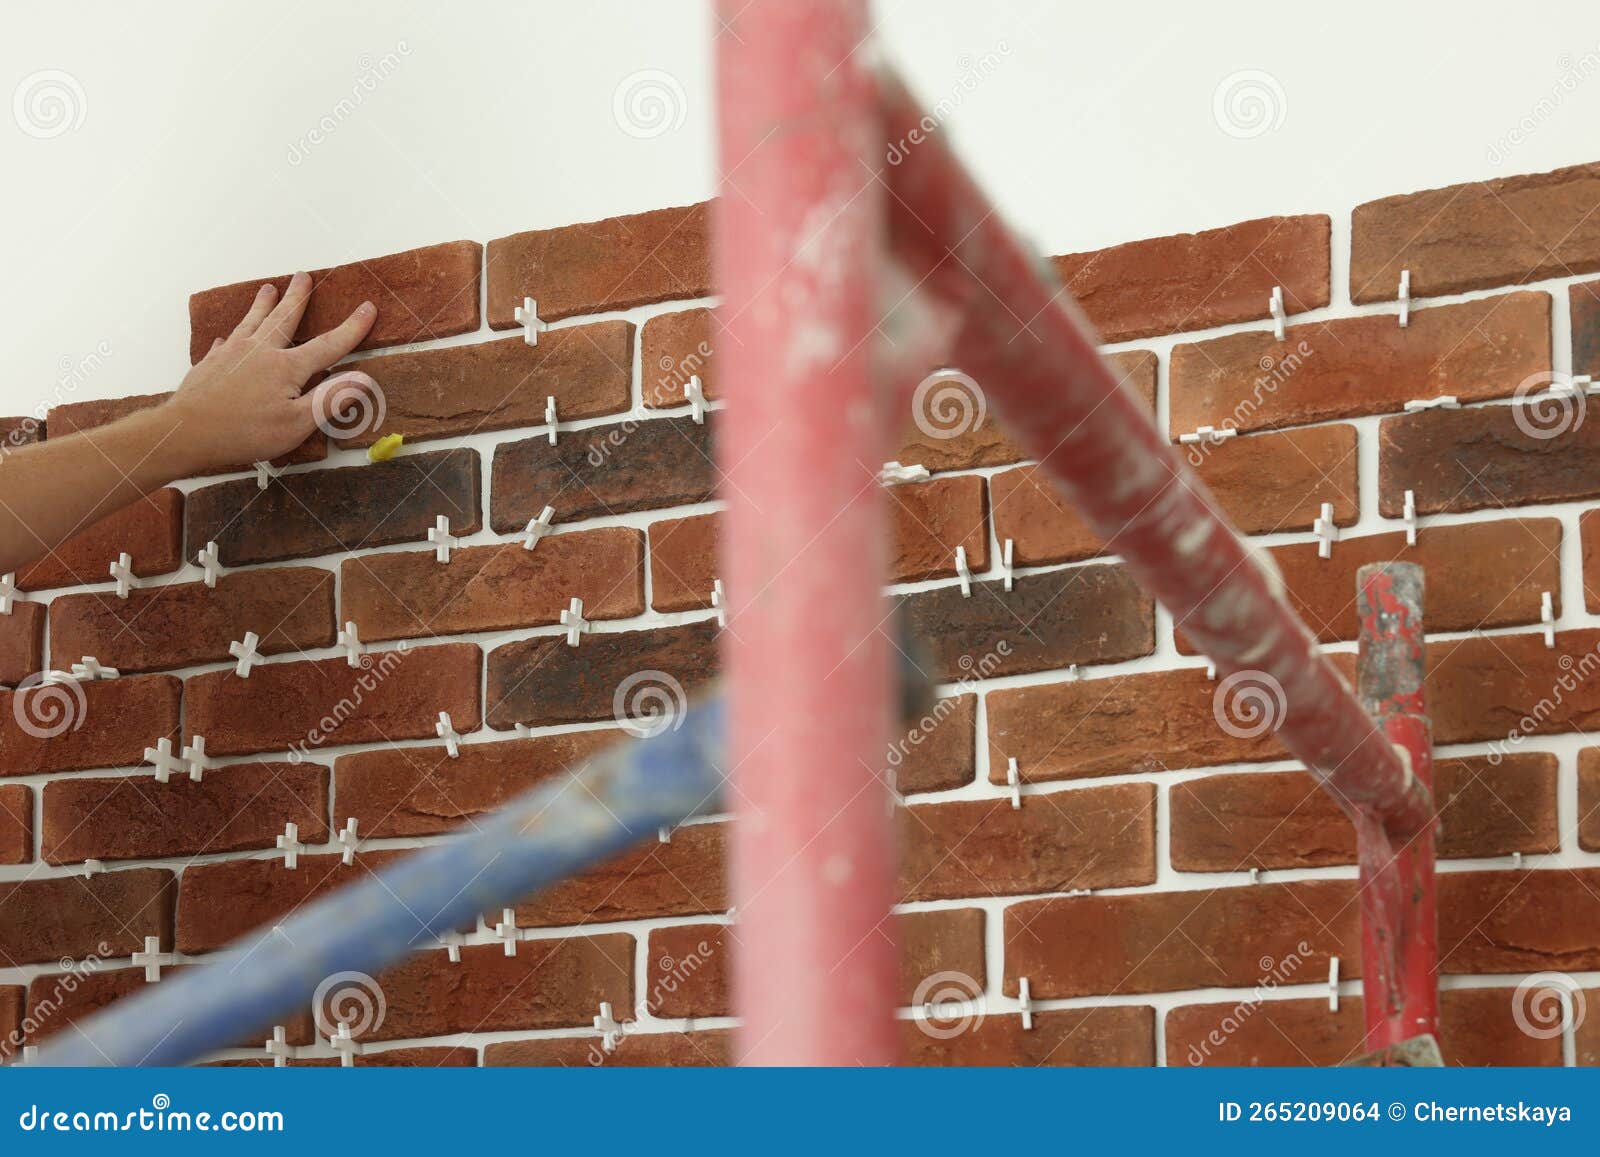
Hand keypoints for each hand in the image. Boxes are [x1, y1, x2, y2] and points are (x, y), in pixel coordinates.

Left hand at [163, 271, 377, 470]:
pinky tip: (227, 338)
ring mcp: (231, 355)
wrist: (186, 432)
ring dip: (263, 305)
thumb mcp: (297, 423)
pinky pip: (223, 344)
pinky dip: (230, 338)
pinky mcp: (209, 366)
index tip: (367, 309)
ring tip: (268, 289)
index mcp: (286, 367)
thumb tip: (363, 378)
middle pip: (284, 319)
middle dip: (297, 297)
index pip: (327, 345)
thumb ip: (331, 399)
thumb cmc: (245, 432)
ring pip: (252, 322)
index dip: (351, 329)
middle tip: (303, 277)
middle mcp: (259, 352)